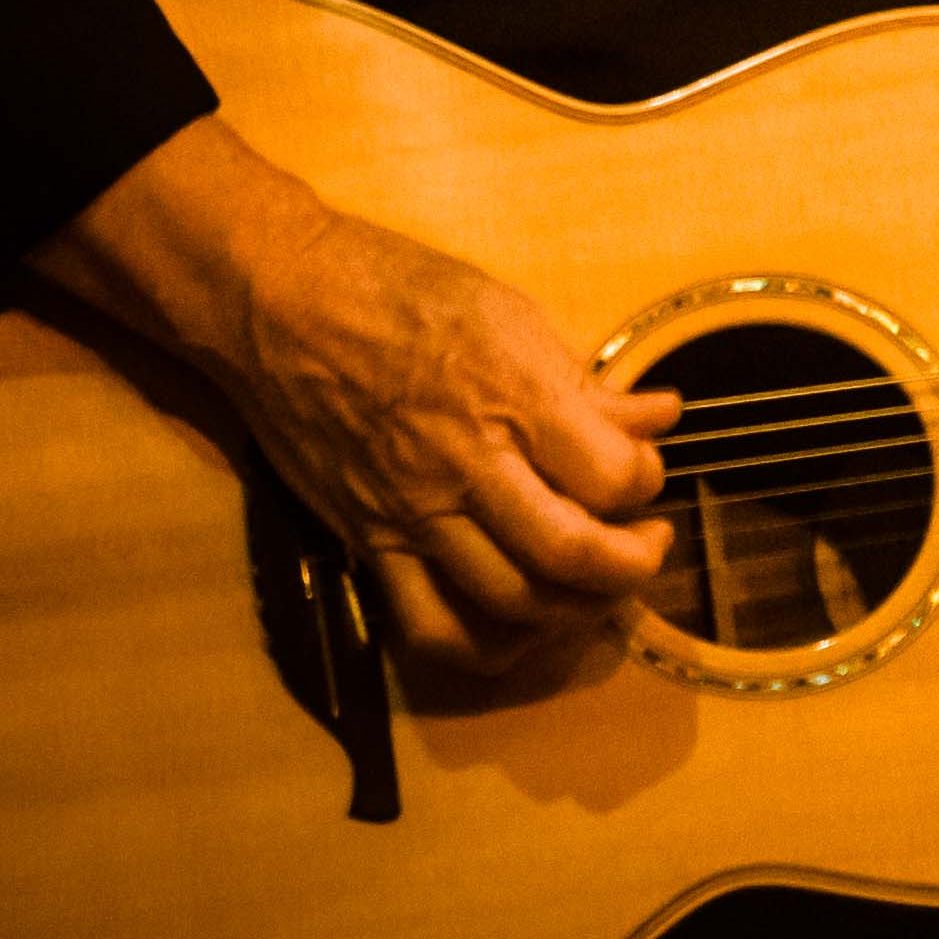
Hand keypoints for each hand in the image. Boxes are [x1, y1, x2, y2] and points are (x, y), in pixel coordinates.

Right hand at [34, 116, 678, 676]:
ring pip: (511, 604)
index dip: (646, 481)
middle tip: (647, 545)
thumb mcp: (510, 313)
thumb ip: (586, 382)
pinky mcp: (369, 542)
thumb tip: (660, 417)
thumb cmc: (398, 291)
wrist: (278, 303)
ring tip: (596, 585)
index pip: (611, 476)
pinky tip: (523, 625)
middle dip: (631, 565)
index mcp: (510, 395)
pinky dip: (490, 647)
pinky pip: (432, 628)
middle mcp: (464, 465)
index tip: (642, 468)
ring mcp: (412, 512)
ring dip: (575, 610)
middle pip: (571, 555)